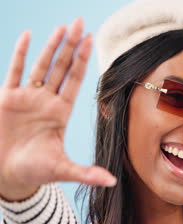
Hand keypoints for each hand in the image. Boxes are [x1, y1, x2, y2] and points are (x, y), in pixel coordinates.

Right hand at [0, 18, 115, 201]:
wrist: (7, 175)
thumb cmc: (36, 172)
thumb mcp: (63, 170)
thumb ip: (86, 174)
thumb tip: (112, 182)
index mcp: (60, 112)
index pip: (75, 80)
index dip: (83, 60)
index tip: (92, 41)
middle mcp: (46, 101)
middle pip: (61, 67)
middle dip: (72, 45)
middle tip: (80, 23)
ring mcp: (26, 98)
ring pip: (40, 65)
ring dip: (51, 46)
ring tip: (63, 27)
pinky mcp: (6, 99)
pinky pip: (13, 71)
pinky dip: (19, 54)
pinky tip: (27, 36)